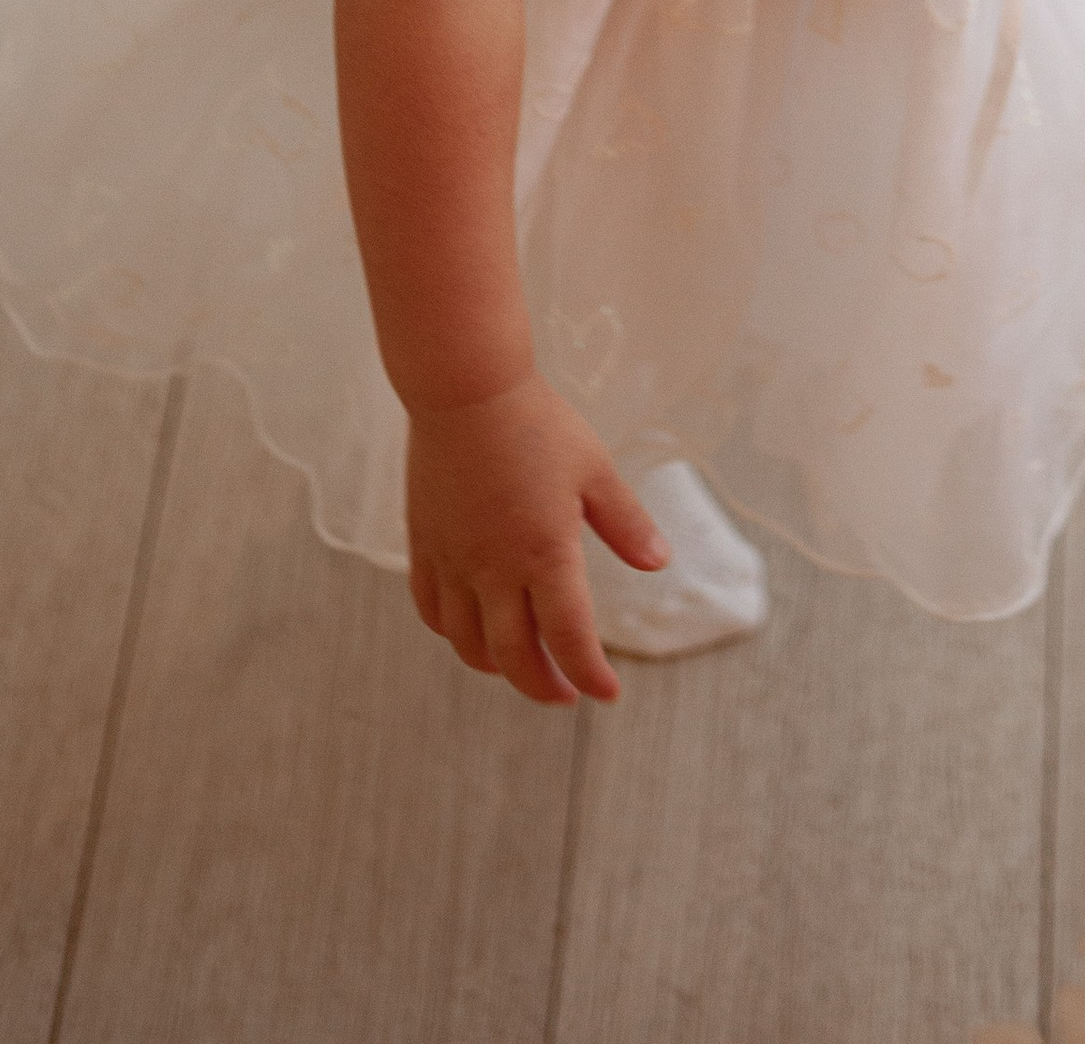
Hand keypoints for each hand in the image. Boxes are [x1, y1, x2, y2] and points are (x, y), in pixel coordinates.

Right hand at [404, 377, 665, 704]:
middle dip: (544, 686)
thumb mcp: (595, 468)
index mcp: (544, 552)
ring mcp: (453, 560)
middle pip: (515, 656)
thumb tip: (660, 564)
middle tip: (565, 696)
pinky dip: (452, 634)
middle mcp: (494, 568)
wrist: (465, 389)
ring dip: (497, 667)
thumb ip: (626, 523)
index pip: (569, 638)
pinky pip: (431, 609)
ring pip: (468, 643)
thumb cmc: (537, 424)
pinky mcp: (424, 545)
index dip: (590, 674)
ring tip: (521, 667)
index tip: (608, 693)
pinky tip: (469, 631)